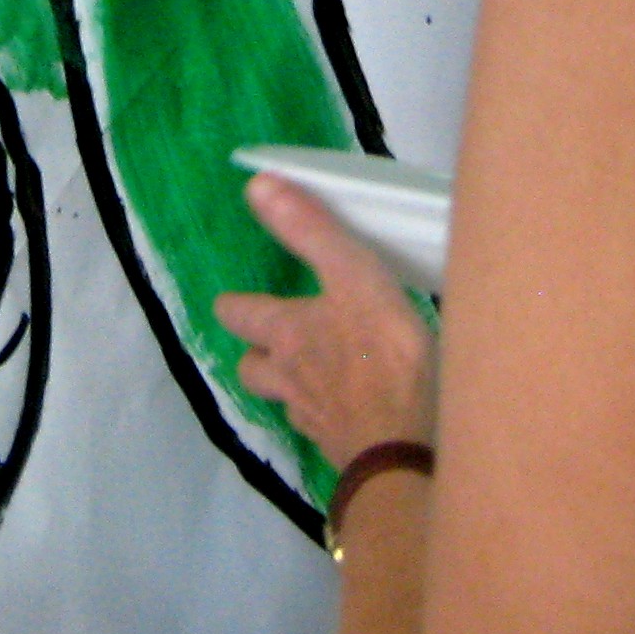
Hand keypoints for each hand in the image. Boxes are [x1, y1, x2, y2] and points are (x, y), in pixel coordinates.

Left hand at [215, 174, 437, 471]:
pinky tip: (348, 411)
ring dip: (287, 387)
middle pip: (253, 369)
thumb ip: (310, 230)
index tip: (228, 302)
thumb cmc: (384, 353)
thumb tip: (257, 184)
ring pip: (286, 401)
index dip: (235, 307)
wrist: (406, 448)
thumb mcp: (352, 274)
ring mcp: (317, 420)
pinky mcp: (345, 448)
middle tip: (265, 341)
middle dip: (254, 354)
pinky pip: (324, 429)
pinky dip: (328, 417)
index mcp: (288, 335)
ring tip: (305, 376)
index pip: (244, 317)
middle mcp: (292, 379)